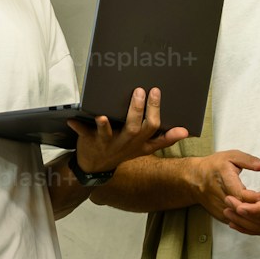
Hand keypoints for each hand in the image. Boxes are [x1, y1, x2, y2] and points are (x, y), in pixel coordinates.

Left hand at [68, 86, 189, 176]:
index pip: (153, 129)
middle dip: (137, 110)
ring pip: (111, 134)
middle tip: (139, 90)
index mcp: (140, 143)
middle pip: (135, 128)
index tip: (157, 92)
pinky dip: (79, 127)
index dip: (156, 111)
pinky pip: (85, 135)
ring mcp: (108, 143)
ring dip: (108, 124)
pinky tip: (73, 120)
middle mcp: (126, 143)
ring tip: (104, 114)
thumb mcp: (145, 148)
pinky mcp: (91, 142)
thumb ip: (165, 139)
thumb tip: (186, 130)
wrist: (96, 167)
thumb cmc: (123, 151)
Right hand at [187, 149, 259, 229]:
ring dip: (256, 215)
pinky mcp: (221, 216)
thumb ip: (250, 161)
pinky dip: (249, 218)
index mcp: (223, 179)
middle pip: (244, 209)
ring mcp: (219, 209)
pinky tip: (259, 212)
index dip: (258, 197)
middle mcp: (220, 197)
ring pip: (242, 218)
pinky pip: (238, 221)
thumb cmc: (214, 166)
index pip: (243, 195)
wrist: (194, 180)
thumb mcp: (232, 157)